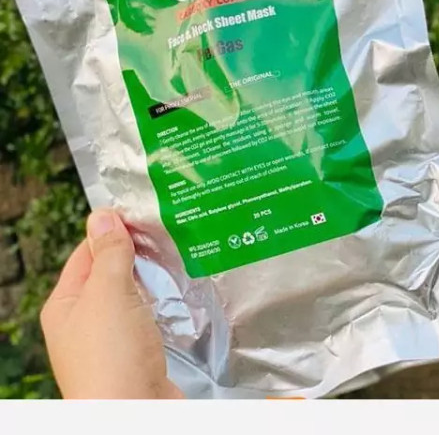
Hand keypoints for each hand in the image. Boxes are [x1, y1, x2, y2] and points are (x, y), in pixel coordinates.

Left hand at [41, 209, 183, 398]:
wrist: (135, 414)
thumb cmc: (111, 356)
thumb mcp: (108, 293)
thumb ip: (109, 253)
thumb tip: (102, 215)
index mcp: (66, 304)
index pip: (87, 252)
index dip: (113, 231)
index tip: (143, 211)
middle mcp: (86, 320)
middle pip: (113, 272)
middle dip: (139, 252)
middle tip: (169, 229)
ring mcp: (114, 337)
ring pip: (136, 293)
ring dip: (155, 276)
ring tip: (181, 253)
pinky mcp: (139, 350)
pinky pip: (152, 314)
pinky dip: (166, 300)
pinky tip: (184, 289)